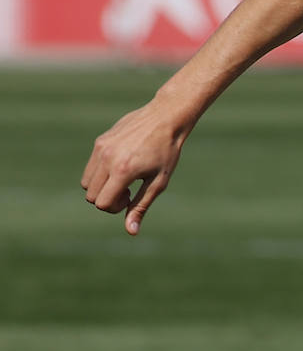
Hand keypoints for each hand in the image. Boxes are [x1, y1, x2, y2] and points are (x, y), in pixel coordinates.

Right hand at [82, 101, 184, 235]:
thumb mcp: (158, 183)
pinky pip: (90, 167)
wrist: (165, 119)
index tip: (131, 197)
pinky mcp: (99, 141)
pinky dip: (101, 174)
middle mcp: (106, 159)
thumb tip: (131, 232)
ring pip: (87, 183)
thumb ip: (141, 207)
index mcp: (122, 171)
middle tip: (129, 189)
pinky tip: (121, 166)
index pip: (102, 203)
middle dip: (108, 199)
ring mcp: (100, 149)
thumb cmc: (167, 153)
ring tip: (123, 179)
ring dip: (102, 188)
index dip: (116, 207)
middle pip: (91, 196)